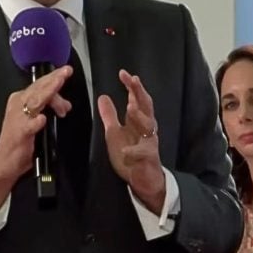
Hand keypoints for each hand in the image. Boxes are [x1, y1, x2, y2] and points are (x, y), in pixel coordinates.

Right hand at [0, 66, 72, 206]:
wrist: (5, 161)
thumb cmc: (20, 140)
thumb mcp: (36, 120)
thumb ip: (49, 109)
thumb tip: (65, 105)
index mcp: (20, 100)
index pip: (39, 85)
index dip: (54, 79)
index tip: (66, 71)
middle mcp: (18, 105)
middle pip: (38, 89)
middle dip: (53, 79)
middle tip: (66, 72)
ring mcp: (18, 118)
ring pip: (35, 101)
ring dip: (48, 92)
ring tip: (58, 84)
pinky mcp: (19, 133)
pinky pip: (28, 125)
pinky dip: (36, 122)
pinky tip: (43, 119)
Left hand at [97, 70, 165, 211]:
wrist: (143, 178)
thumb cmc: (131, 153)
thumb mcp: (114, 132)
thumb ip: (110, 115)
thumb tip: (103, 96)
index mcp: (138, 120)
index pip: (137, 99)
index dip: (131, 86)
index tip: (123, 74)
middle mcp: (147, 128)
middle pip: (146, 106)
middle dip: (140, 93)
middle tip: (133, 80)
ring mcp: (149, 142)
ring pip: (148, 126)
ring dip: (139, 116)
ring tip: (130, 107)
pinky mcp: (148, 158)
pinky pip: (142, 153)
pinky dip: (133, 151)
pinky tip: (125, 150)